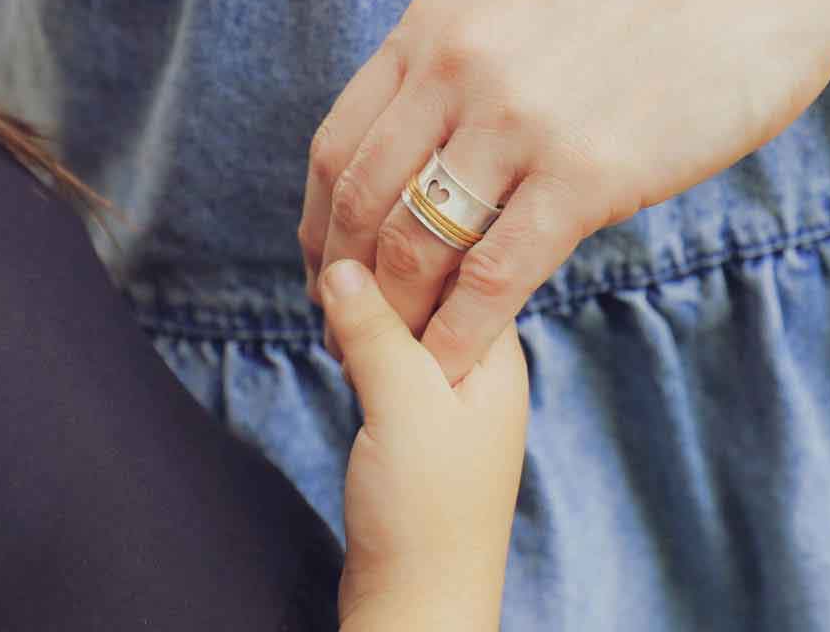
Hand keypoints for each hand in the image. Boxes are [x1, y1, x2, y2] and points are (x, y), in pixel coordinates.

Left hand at [300, 0, 829, 383]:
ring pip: (418, 242)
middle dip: (345, 278)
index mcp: (427, 27)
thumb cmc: (624, 4)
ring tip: (395, 354)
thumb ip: (443, 67)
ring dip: (397, 314)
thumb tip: (400, 147)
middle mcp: (454, 67)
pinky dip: (461, 331)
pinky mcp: (584, 173)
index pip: (336, 145)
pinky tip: (451, 364)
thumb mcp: (503, 7)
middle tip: (346, 325)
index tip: (323, 269)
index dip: (318, 223)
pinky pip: (496, 273)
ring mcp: (516, 119)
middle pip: (362, 198)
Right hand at [322, 260, 527, 631]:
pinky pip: (387, 351)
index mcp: (497, 351)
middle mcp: (479, 363)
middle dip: (381, 272)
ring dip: (365, 307)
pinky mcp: (414, 414)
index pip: (465, 260)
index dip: (413, 238)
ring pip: (403, 317)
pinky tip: (337, 344)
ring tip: (332, 312)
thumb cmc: (426, 512)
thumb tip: (340, 265)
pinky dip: (359, 339)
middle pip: (430, 285)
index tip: (362, 233)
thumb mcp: (402, 404)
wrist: (417, 603)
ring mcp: (447, 390)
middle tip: (335, 276)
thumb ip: (375, 329)